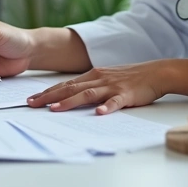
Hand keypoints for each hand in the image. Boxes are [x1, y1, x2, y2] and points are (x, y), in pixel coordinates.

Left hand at [26, 59, 187, 114]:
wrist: (155, 72)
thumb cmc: (130, 77)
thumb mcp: (106, 78)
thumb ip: (90, 86)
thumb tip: (71, 95)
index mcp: (93, 75)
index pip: (65, 84)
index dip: (48, 92)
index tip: (32, 99)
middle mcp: (99, 79)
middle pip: (70, 88)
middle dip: (49, 97)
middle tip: (32, 104)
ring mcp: (112, 86)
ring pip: (87, 94)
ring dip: (70, 102)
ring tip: (55, 109)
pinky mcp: (126, 95)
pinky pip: (115, 102)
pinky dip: (106, 107)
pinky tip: (99, 114)